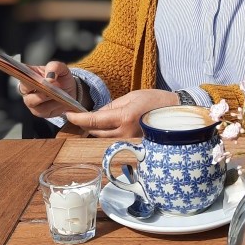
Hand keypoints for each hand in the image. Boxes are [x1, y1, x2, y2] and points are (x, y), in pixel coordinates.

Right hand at [19, 61, 78, 118]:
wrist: (70, 92)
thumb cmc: (61, 78)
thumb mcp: (61, 68)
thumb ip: (54, 67)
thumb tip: (49, 77)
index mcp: (29, 74)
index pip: (20, 73)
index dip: (25, 75)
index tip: (37, 76)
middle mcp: (26, 88)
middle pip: (25, 88)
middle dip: (39, 87)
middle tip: (52, 85)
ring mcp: (31, 101)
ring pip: (33, 101)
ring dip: (48, 97)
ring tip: (59, 93)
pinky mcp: (38, 111)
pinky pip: (43, 110)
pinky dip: (53, 105)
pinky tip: (60, 101)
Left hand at [65, 89, 179, 137]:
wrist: (176, 113)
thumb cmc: (156, 101)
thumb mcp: (132, 96)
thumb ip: (111, 107)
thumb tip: (95, 114)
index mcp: (124, 117)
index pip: (94, 120)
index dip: (78, 118)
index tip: (68, 114)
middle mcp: (126, 133)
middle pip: (95, 132)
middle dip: (84, 124)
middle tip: (77, 117)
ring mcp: (130, 142)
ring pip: (103, 139)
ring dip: (94, 131)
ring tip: (89, 123)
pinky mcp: (134, 147)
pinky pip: (114, 143)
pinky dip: (106, 137)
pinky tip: (104, 130)